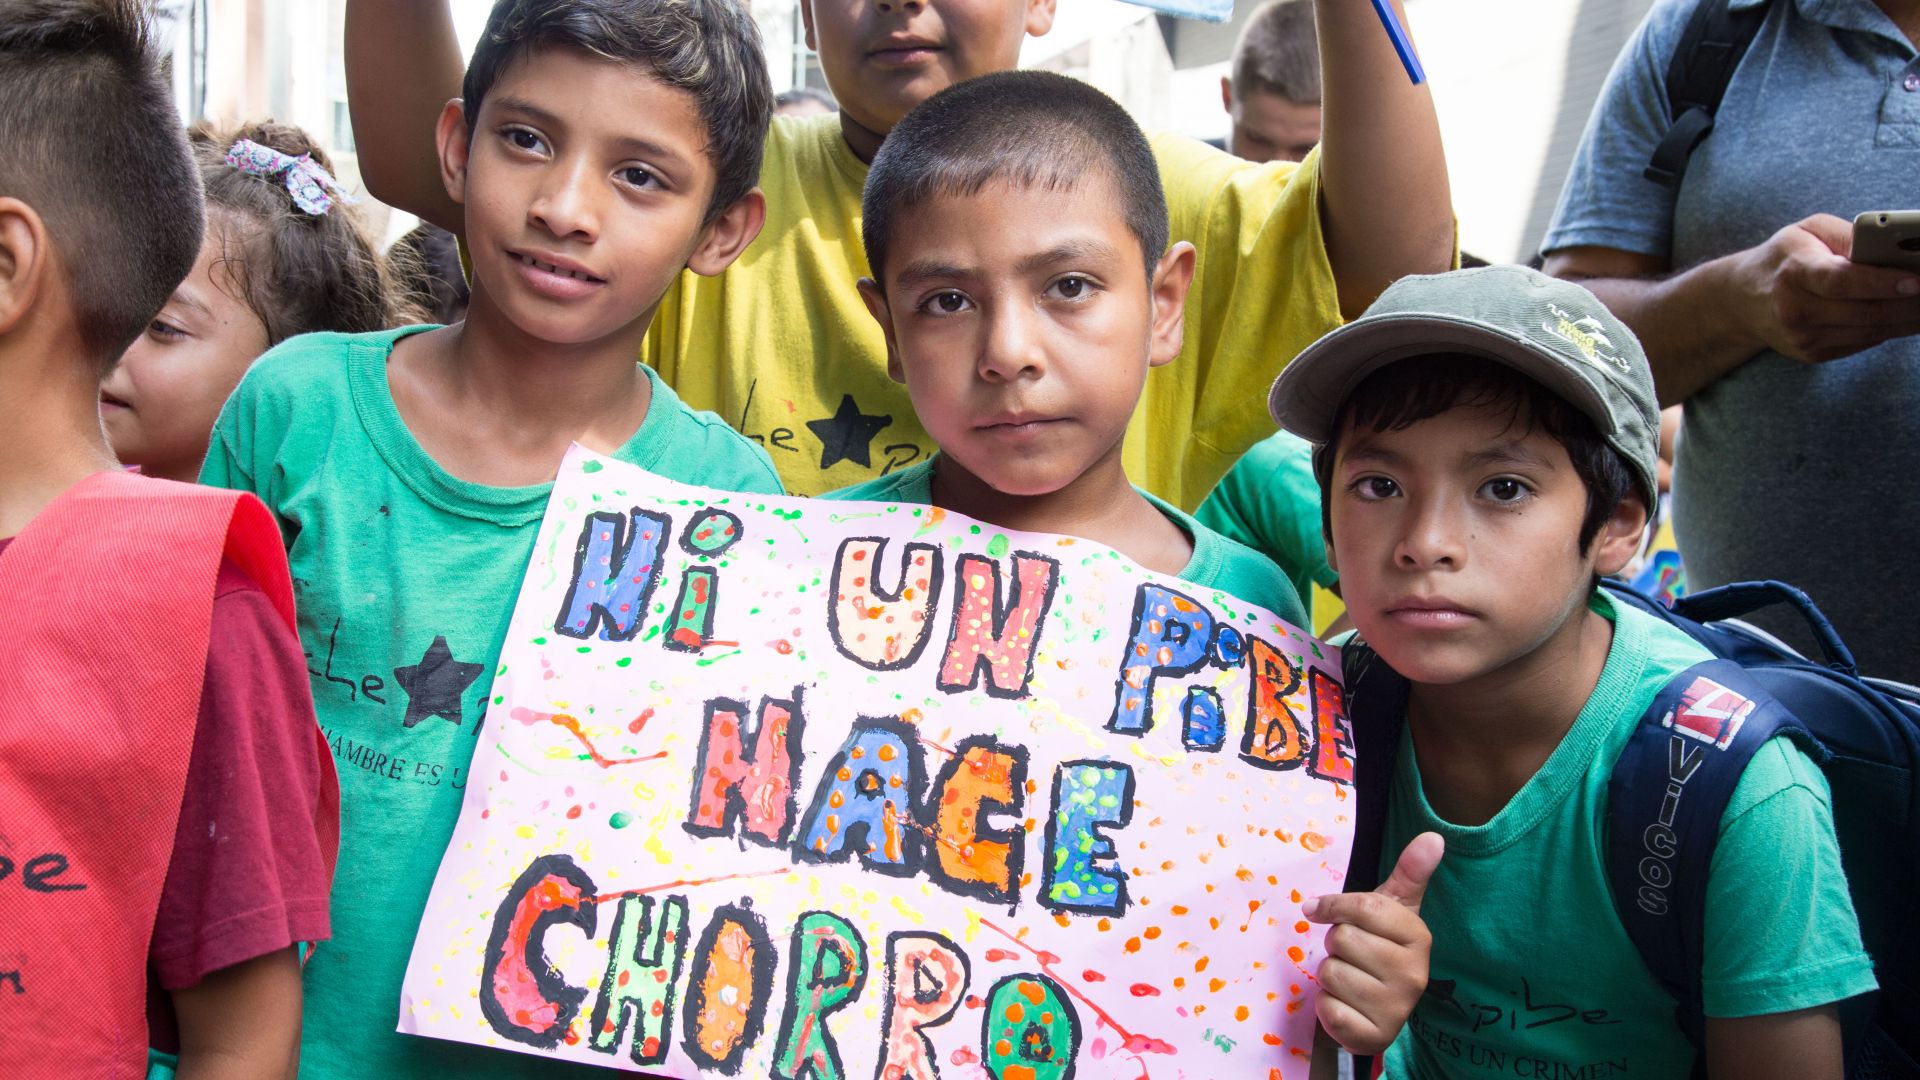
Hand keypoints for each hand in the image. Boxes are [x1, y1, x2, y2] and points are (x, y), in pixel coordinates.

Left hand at [1303, 831, 1442, 1054]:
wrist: (1378, 1009)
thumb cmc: (1380, 949)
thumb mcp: (1393, 909)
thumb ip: (1410, 872)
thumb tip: (1434, 836)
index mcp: (1418, 937)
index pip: (1362, 907)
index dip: (1334, 906)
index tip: (1320, 910)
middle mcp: (1413, 974)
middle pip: (1341, 939)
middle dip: (1335, 944)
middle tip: (1351, 955)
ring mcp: (1396, 1008)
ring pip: (1330, 972)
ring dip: (1329, 975)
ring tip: (1350, 980)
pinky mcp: (1373, 1035)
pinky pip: (1328, 1008)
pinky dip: (1326, 1006)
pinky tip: (1345, 1005)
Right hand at [1739, 213, 1919, 363]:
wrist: (1742, 300)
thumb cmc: (1785, 257)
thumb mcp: (1809, 230)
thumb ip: (1849, 235)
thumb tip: (1893, 247)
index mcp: (1794, 273)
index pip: (1842, 281)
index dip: (1882, 282)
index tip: (1917, 280)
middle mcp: (1795, 310)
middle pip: (1865, 311)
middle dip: (1912, 304)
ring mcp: (1803, 337)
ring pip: (1871, 331)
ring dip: (1910, 319)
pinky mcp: (1813, 353)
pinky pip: (1864, 341)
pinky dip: (1892, 328)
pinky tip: (1911, 315)